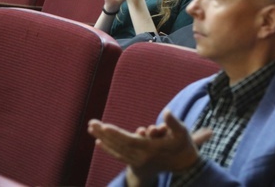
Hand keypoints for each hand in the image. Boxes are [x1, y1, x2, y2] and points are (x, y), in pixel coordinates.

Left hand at [88, 110, 211, 183]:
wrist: (183, 163)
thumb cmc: (183, 145)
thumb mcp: (182, 132)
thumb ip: (173, 122)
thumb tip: (166, 111)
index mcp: (151, 149)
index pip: (129, 141)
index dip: (116, 134)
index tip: (104, 126)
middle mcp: (141, 156)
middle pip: (118, 145)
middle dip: (104, 133)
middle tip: (91, 123)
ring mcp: (138, 160)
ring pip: (116, 150)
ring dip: (103, 139)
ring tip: (91, 128)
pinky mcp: (136, 161)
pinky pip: (119, 156)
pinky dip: (108, 149)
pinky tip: (99, 142)